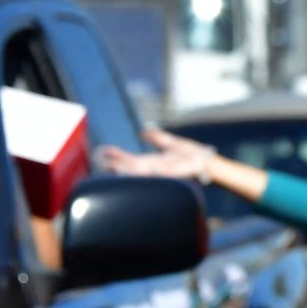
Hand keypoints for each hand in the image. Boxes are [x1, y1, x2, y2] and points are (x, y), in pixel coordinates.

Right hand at [98, 126, 214, 182]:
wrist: (209, 164)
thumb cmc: (193, 156)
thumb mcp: (172, 143)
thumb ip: (158, 138)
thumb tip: (144, 131)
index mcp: (153, 163)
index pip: (130, 160)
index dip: (117, 156)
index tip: (103, 151)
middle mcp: (154, 171)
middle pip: (129, 167)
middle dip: (114, 163)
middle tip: (98, 159)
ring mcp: (160, 174)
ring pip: (137, 173)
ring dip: (123, 170)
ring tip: (108, 166)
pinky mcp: (169, 176)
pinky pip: (152, 175)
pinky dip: (142, 174)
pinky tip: (131, 170)